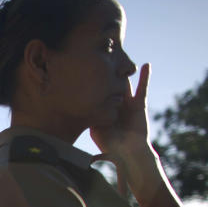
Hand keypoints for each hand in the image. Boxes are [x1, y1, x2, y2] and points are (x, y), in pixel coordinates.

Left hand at [89, 63, 160, 194]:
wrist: (130, 153)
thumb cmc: (112, 148)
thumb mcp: (95, 135)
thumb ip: (85, 130)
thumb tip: (61, 137)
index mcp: (100, 110)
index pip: (92, 93)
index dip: (87, 82)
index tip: (79, 68)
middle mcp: (112, 104)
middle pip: (107, 84)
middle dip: (104, 71)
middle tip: (98, 54)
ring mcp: (125, 103)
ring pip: (123, 84)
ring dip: (123, 70)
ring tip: (121, 54)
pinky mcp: (139, 104)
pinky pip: (142, 89)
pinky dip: (145, 77)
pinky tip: (146, 65)